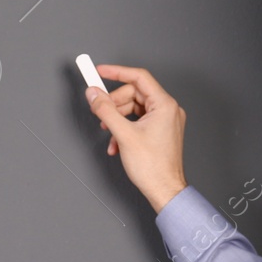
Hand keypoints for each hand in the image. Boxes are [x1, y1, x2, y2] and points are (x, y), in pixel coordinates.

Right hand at [84, 63, 187, 212]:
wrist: (164, 190)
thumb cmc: (153, 167)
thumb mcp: (123, 134)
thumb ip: (106, 110)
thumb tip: (93, 94)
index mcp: (165, 105)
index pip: (139, 77)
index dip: (117, 72)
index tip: (99, 71)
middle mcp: (168, 110)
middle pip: (134, 93)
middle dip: (114, 103)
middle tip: (99, 111)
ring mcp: (165, 121)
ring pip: (134, 108)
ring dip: (117, 119)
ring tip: (108, 133)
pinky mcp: (160, 132)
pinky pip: (138, 121)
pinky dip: (125, 128)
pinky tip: (116, 144)